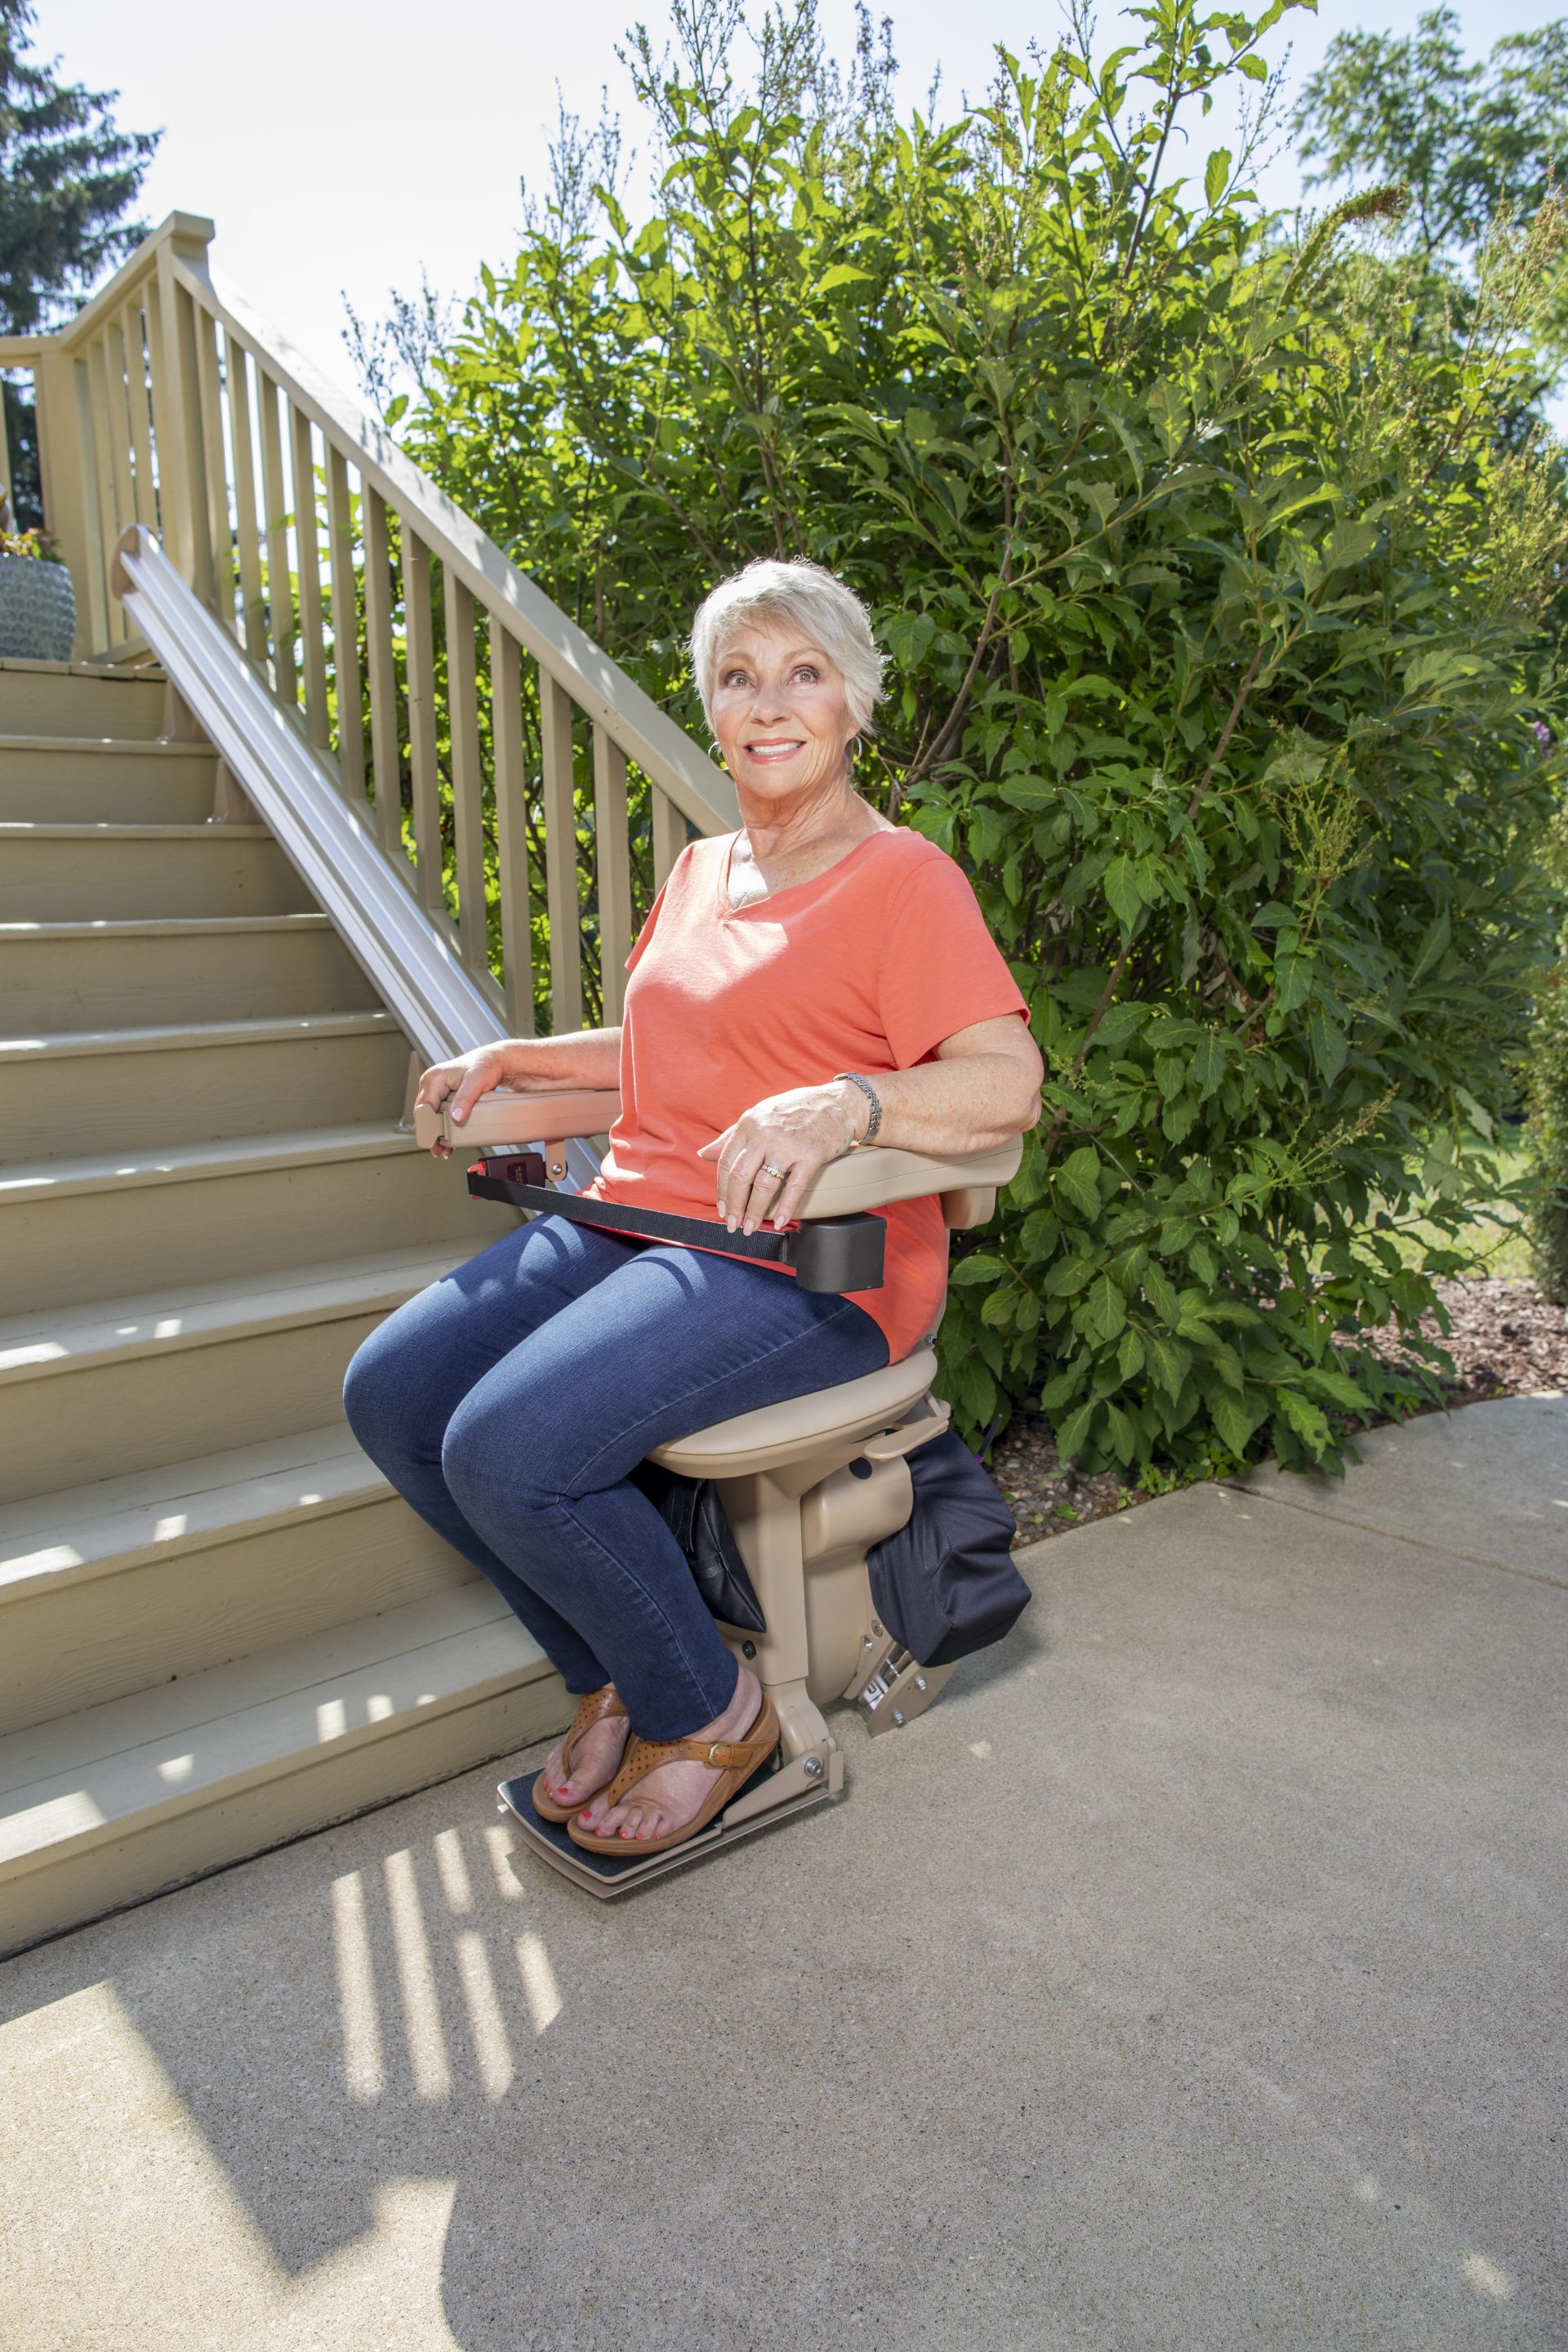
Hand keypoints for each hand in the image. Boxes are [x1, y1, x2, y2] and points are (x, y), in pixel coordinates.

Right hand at [413, 1043, 514, 1157]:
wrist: (493, 1061)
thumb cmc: (484, 1065)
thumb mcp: (476, 1081)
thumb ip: (464, 1098)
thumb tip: (456, 1116)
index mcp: (434, 1078)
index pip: (423, 1108)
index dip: (427, 1126)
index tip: (433, 1141)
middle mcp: (431, 1083)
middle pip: (425, 1114)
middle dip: (431, 1132)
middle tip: (438, 1149)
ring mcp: (437, 1089)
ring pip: (431, 1115)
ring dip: (436, 1132)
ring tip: (442, 1149)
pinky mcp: (444, 1094)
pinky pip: (439, 1113)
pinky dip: (442, 1126)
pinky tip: (447, 1139)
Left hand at [698, 1081, 867, 1234]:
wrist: (839, 1102)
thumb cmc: (798, 1108)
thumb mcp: (760, 1114)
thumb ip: (731, 1135)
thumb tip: (705, 1153)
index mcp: (749, 1123)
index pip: (726, 1162)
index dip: (722, 1190)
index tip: (723, 1208)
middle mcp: (765, 1133)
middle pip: (741, 1176)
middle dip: (734, 1206)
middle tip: (732, 1224)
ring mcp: (788, 1144)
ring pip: (764, 1185)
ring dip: (754, 1211)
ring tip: (750, 1228)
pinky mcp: (812, 1155)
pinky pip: (794, 1187)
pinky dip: (785, 1208)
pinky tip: (777, 1222)